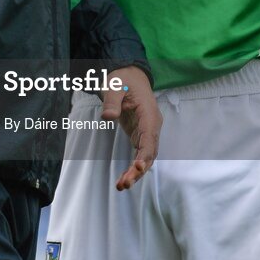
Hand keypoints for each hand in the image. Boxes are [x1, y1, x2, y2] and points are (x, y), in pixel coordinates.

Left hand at [100, 66, 161, 190]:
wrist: (128, 74)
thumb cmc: (123, 78)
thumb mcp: (114, 84)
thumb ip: (112, 100)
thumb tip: (107, 116)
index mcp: (148, 113)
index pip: (149, 138)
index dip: (144, 154)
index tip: (137, 167)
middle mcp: (151, 125)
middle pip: (149, 152)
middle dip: (138, 170)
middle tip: (124, 183)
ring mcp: (147, 131)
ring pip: (145, 157)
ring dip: (136, 172)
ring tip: (122, 186)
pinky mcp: (140, 135)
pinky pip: (139, 154)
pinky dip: (133, 167)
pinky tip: (124, 179)